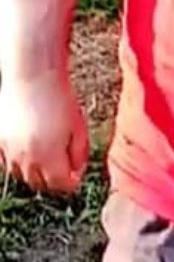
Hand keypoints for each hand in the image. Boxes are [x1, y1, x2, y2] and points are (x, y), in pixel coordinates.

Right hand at [0, 72, 88, 196]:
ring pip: (21, 175)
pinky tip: (27, 147)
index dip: (71, 180)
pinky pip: (6, 162)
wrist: (32, 75)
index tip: (75, 170)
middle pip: (40, 184)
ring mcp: (8, 151)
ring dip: (34, 170)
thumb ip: (79, 155)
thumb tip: (75, 172)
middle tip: (61, 164)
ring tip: (45, 152)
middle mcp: (26, 158)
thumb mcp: (78, 128)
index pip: (61, 186)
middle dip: (53, 178)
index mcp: (50, 157)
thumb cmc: (59, 99)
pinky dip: (16, 160)